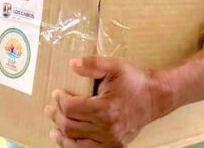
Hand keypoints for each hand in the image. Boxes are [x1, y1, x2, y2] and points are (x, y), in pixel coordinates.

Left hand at [45, 56, 166, 147]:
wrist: (154, 98)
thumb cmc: (133, 81)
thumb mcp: (114, 66)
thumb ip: (93, 64)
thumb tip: (72, 64)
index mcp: (106, 108)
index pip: (71, 108)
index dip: (59, 100)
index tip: (56, 93)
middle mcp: (107, 128)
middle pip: (70, 126)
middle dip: (56, 116)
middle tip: (49, 109)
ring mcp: (111, 140)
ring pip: (76, 143)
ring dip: (61, 135)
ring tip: (54, 128)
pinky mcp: (114, 147)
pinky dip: (74, 146)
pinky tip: (67, 140)